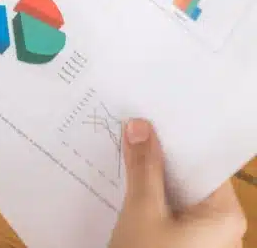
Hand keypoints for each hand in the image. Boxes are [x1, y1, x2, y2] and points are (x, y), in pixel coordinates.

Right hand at [109, 119, 245, 247]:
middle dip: (159, 158)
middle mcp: (222, 228)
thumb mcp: (142, 211)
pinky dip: (151, 201)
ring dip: (151, 180)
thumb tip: (139, 126)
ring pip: (176, 198)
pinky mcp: (183, 246)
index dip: (177, 140)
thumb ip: (143, 167)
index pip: (203, 164)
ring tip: (127, 150)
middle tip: (132, 129)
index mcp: (226, 216)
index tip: (151, 117)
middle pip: (188, 180)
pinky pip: (170, 214)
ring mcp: (203, 240)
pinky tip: (128, 186)